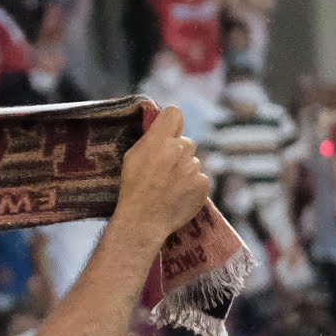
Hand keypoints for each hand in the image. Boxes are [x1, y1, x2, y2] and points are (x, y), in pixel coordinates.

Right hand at [109, 104, 214, 245]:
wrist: (143, 221)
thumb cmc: (133, 189)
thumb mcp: (132, 157)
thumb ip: (150, 141)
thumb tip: (162, 130)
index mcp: (159, 140)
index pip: (174, 113)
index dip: (171, 123)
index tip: (168, 133)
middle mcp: (180, 150)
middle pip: (187, 141)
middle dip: (179, 151)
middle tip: (165, 169)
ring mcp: (194, 168)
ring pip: (193, 162)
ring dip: (185, 171)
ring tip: (169, 187)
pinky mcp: (204, 184)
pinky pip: (201, 179)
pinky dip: (192, 186)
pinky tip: (178, 196)